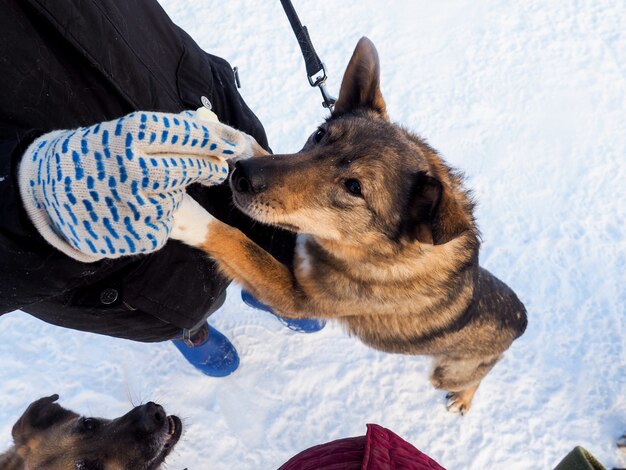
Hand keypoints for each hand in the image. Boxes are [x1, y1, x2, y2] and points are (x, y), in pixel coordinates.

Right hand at [19, 111, 261, 261]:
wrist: (49, 191)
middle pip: (191, 168)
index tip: (237, 144)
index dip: (215, 140)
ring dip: (170, 195)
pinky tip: (130, 212)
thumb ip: (168, 131)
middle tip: (217, 170)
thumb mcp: (124, 132)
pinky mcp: (137, 235)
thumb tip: (213, 126)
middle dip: (210, 168)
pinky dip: (155, 218)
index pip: (186, 134)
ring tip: (143, 191)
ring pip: (176, 198)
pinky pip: (162, 224)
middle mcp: (134, 168)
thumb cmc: (97, 155)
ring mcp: (135, 205)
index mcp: (130, 135)